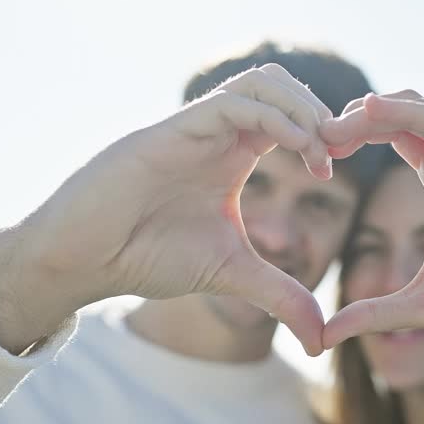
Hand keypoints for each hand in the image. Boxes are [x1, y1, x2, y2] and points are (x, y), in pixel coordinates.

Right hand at [0, 64, 333, 354]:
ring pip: (260, 83)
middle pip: (280, 85)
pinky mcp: (170, 133)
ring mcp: (192, 128)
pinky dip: (272, 118)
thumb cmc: (146, 256)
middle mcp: (215, 131)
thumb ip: (280, 295)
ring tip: (320, 152)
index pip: (289, 115)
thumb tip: (322, 340)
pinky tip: (297, 149)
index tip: (340, 165)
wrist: (83, 261)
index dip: (323, 130)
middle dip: (320, 110)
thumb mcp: (231, 274)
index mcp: (232, 152)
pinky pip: (230, 105)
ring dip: (301, 109)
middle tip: (340, 151)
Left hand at [318, 91, 423, 348]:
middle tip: (321, 135)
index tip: (318, 150)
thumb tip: (325, 337)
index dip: (356, 137)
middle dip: (360, 120)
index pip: (393, 138)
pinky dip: (417, 112)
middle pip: (402, 117)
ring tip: (344, 120)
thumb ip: (376, 313)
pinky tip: (379, 109)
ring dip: (382, 111)